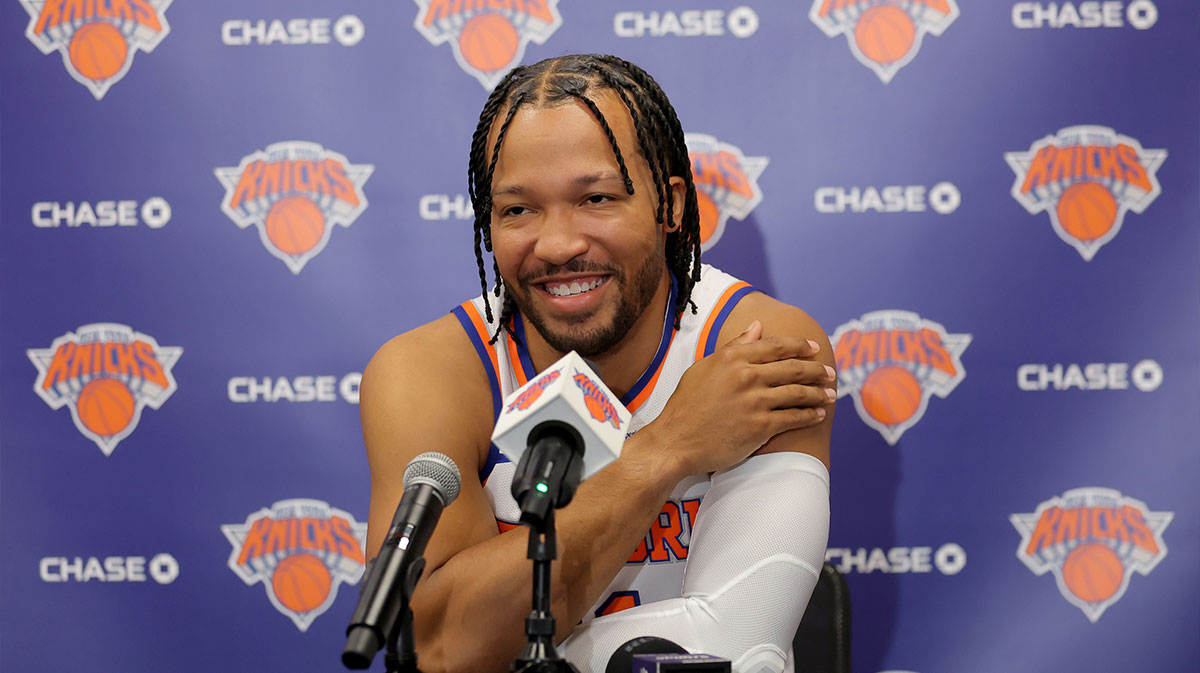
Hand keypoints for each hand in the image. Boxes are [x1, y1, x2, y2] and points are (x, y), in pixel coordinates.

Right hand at [634, 320, 832, 477]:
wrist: (675, 441)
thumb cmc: (686, 405)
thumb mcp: (704, 368)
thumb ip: (733, 346)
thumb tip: (757, 326)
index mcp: (732, 358)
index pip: (775, 346)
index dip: (799, 346)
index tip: (814, 348)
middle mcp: (746, 376)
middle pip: (792, 368)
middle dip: (816, 370)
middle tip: (830, 372)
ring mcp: (754, 401)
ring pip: (797, 393)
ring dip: (818, 393)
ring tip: (830, 394)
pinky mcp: (760, 427)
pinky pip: (793, 418)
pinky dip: (809, 415)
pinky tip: (818, 414)